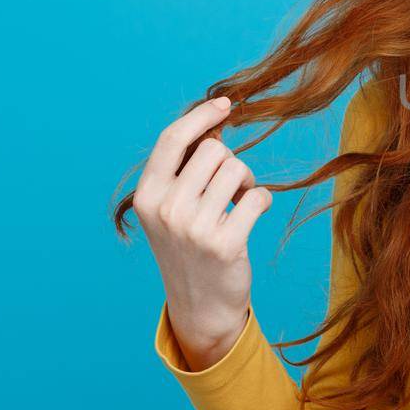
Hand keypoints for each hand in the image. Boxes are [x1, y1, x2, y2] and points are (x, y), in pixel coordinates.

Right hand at [133, 96, 272, 367]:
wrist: (199, 305)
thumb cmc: (189, 247)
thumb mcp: (170, 209)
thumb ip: (183, 171)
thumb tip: (215, 127)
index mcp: (147, 195)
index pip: (173, 139)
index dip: (201, 116)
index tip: (225, 105)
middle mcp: (166, 209)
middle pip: (213, 151)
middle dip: (229, 162)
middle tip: (230, 187)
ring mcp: (193, 227)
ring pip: (237, 169)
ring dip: (247, 181)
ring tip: (238, 203)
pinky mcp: (224, 243)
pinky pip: (258, 196)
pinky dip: (261, 201)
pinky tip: (252, 216)